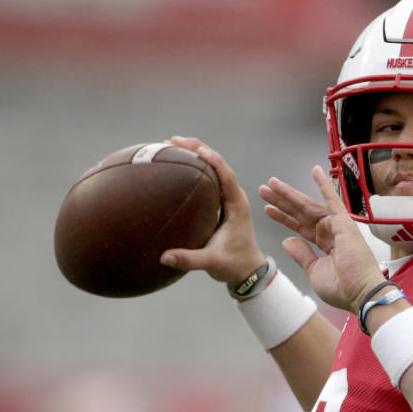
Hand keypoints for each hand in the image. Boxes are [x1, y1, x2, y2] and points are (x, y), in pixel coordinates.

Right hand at [160, 136, 265, 283]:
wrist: (248, 271)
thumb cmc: (234, 265)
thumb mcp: (212, 263)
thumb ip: (190, 260)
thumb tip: (164, 257)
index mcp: (237, 205)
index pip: (225, 174)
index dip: (211, 158)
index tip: (194, 149)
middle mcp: (234, 197)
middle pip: (218, 163)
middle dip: (197, 148)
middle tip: (172, 140)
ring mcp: (228, 198)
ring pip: (213, 168)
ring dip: (195, 154)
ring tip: (171, 145)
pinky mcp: (221, 203)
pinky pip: (209, 179)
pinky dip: (194, 168)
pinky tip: (177, 166)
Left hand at [259, 166, 385, 312]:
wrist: (358, 293)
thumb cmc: (341, 287)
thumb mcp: (314, 271)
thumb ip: (301, 254)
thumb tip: (287, 240)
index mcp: (323, 244)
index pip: (299, 226)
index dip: (283, 217)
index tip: (268, 209)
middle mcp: (329, 231)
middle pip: (300, 213)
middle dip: (282, 201)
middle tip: (264, 190)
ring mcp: (336, 225)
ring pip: (308, 205)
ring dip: (290, 194)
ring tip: (272, 184)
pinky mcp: (343, 222)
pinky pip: (332, 199)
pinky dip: (324, 184)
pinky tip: (315, 170)